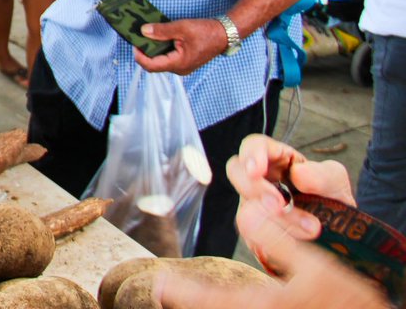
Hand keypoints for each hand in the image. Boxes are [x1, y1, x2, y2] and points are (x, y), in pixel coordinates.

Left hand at [133, 17, 228, 74]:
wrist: (225, 34)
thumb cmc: (206, 31)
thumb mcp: (182, 28)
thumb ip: (162, 30)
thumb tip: (144, 31)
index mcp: (179, 64)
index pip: (151, 66)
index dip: (139, 56)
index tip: (134, 44)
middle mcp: (180, 68)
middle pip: (154, 65)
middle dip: (144, 52)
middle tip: (138, 38)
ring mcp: (183, 66)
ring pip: (161, 61)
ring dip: (153, 50)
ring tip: (147, 36)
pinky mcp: (185, 61)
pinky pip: (169, 58)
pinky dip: (161, 49)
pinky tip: (158, 38)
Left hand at [157, 200, 390, 308]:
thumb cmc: (347, 301)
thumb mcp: (316, 267)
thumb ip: (279, 238)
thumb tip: (248, 208)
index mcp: (266, 304)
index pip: (215, 297)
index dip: (185, 291)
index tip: (160, 282)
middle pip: (217, 306)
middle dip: (188, 297)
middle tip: (161, 287)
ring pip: (229, 307)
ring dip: (206, 298)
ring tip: (179, 291)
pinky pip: (243, 305)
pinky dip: (226, 301)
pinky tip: (220, 296)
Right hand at [226, 134, 352, 238]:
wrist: (339, 239)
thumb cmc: (332, 203)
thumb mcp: (336, 184)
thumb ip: (323, 175)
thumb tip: (298, 173)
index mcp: (276, 160)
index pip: (254, 146)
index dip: (251, 155)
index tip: (256, 170)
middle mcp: (258, 181)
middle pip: (236, 172)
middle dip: (254, 188)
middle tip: (279, 205)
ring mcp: (253, 207)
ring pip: (245, 208)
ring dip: (276, 220)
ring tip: (310, 228)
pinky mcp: (255, 235)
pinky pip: (253, 236)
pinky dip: (278, 239)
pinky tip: (301, 240)